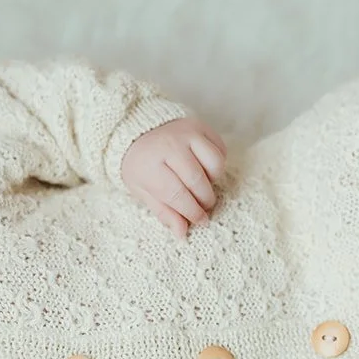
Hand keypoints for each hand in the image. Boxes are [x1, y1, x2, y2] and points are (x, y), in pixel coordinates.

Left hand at [121, 118, 227, 236]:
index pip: (176, 194)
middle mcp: (170, 144)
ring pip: (215, 163)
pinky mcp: (201, 125)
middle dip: (204, 200)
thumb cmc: (141, 166)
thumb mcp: (143, 191)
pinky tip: (205, 169)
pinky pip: (221, 149)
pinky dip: (217, 164)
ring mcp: (187, 132)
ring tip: (202, 185)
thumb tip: (182, 233)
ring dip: (213, 181)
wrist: (138, 130)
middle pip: (198, 180)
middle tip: (202, 206)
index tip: (200, 221)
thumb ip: (163, 212)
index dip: (192, 212)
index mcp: (150, 163)